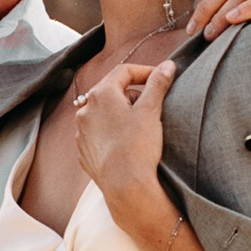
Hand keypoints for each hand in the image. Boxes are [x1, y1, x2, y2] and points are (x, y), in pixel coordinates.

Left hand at [72, 57, 177, 250]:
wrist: (125, 185)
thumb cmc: (138, 145)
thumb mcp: (151, 110)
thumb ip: (158, 83)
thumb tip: (168, 65)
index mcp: (101, 94)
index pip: (123, 72)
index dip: (144, 72)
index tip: (160, 78)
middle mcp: (85, 110)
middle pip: (111, 90)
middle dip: (132, 92)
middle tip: (151, 102)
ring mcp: (82, 132)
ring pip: (102, 112)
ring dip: (120, 112)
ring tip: (139, 123)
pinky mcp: (84, 151)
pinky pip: (98, 133)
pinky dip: (111, 131)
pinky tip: (126, 141)